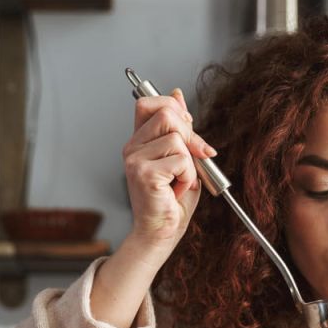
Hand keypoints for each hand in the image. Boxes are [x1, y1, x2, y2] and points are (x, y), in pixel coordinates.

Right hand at [122, 88, 215, 259]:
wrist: (160, 233)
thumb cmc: (171, 202)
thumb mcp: (182, 158)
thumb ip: (180, 129)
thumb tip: (177, 94)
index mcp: (138, 141)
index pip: (148, 103)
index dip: (173, 108)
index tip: (187, 127)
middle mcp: (132, 147)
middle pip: (166, 114)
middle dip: (190, 135)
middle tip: (195, 159)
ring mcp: (135, 160)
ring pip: (177, 139)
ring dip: (190, 163)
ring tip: (180, 181)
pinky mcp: (144, 173)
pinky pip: (181, 160)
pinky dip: (189, 177)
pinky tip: (177, 190)